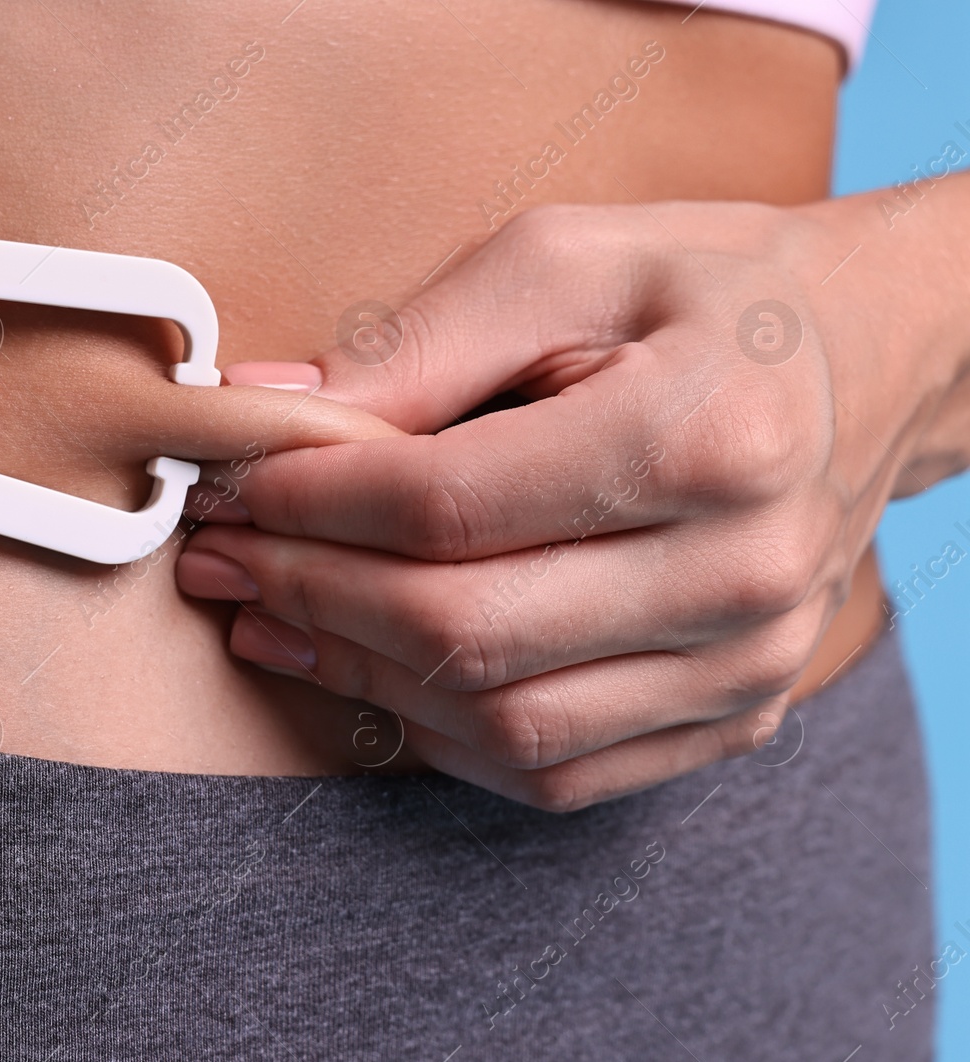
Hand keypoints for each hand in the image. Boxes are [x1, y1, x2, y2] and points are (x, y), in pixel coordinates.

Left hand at [178, 192, 969, 810]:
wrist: (872, 359)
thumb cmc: (711, 293)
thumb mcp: (565, 260)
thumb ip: (416, 343)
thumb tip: (266, 415)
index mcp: (704, 434)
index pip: (448, 506)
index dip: (311, 506)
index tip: (231, 486)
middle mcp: (740, 573)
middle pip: (465, 630)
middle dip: (308, 596)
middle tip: (217, 560)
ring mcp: (746, 664)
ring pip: (501, 726)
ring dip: (355, 677)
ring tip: (264, 618)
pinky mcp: (735, 716)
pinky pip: (555, 773)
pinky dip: (437, 736)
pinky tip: (363, 671)